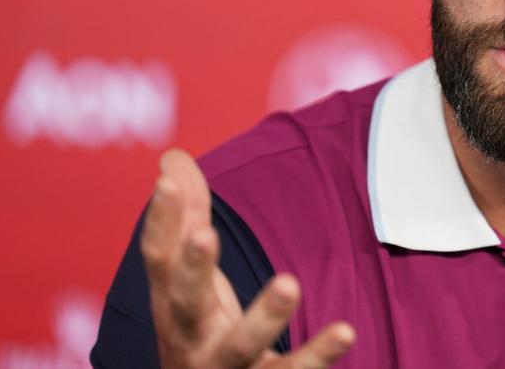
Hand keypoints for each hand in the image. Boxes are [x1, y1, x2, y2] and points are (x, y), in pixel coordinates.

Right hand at [142, 149, 355, 367]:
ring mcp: (225, 368)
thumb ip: (187, 219)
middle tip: (204, 234)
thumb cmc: (198, 332)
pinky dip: (318, 356)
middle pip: (186, 304)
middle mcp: (190, 338)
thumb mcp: (187, 280)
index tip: (167, 182)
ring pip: (240, 346)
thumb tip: (172, 157)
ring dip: (263, 317)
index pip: (159, 260)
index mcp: (172, 304)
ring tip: (288, 283)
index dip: (161, 221)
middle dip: (193, 270)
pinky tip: (346, 332)